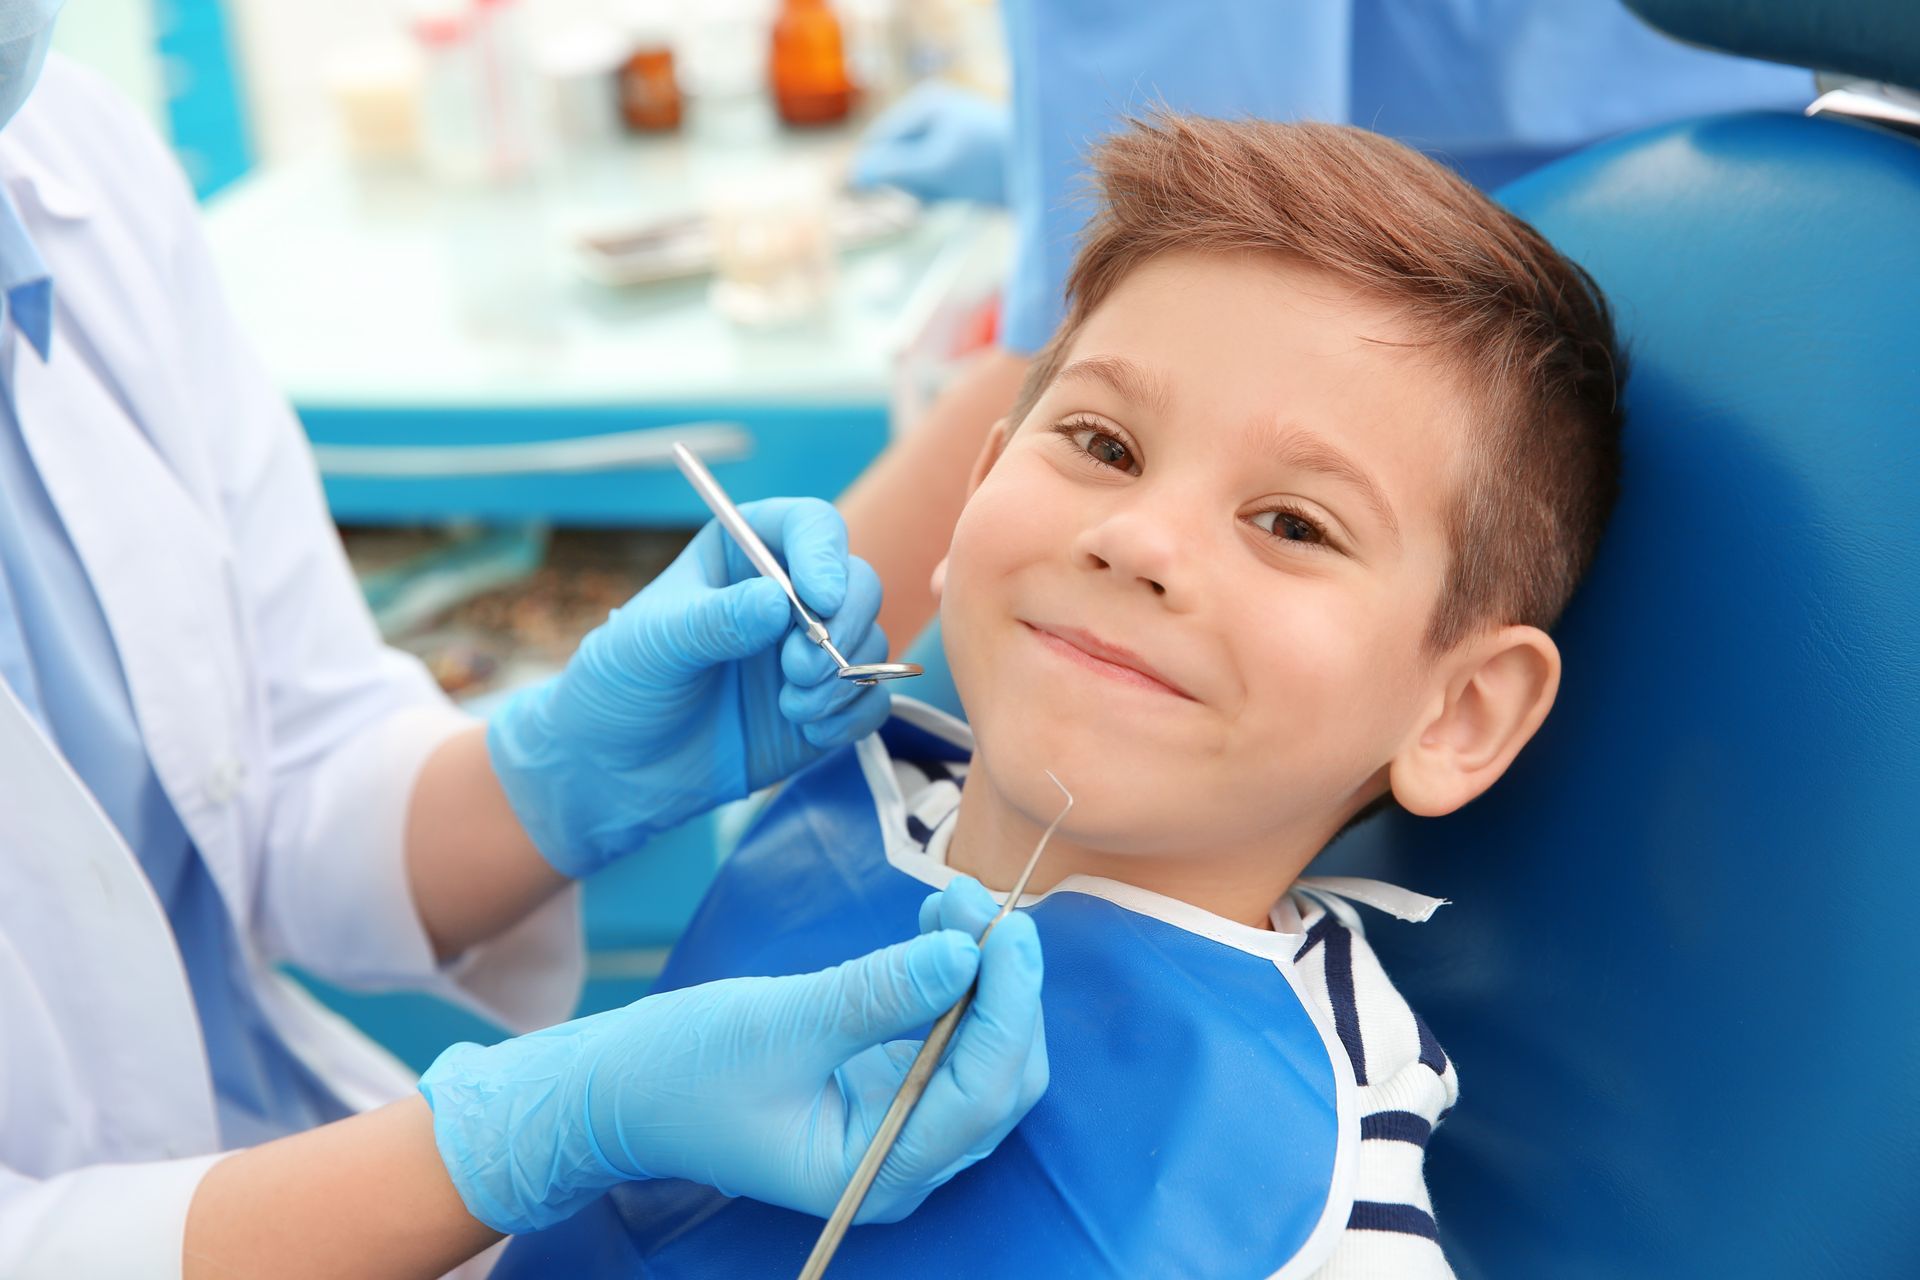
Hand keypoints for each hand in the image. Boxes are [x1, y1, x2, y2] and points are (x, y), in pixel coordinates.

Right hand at [418, 877, 1048, 1234]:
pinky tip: (938, 925)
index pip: (980, 1093)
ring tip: (956, 899)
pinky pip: (946, 1033)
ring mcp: (897, 1125)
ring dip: (980, 974)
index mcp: (876, 1173)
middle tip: (982, 904)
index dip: (1008, 1008)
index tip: (1009, 932)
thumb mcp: (780, 1024)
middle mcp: (901, 1160)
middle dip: (1002, 987)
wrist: (620, 1090)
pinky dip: (951, 979)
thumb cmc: (683, 1071)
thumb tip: (963, 953)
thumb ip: (876, 993)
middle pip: (999, 1077)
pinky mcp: (885, 1087)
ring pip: (982, 1051)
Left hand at [487, 498, 890, 876]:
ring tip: (790, 708)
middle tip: (797, 669)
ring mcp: (810, 651)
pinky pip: (872, 698)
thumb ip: (714, 621)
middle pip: (857, 582)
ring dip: (842, 677)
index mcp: (742, 554)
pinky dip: (852, 714)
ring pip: (871, 641)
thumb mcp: (653, 644)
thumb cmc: (623, 686)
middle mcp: (787, 595)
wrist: (618, 771)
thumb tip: (778, 603)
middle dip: (842, 626)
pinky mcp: (825, 705)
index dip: (825, 554)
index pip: (809, 526)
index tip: (819, 598)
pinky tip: (808, 731)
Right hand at [850, 82, 1011, 205]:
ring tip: (944, 196)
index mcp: (925, 104)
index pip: (879, 141)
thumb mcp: (935, 168)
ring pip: (913, 172)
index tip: (874, 201)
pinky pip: (932, 180)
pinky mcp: (959, 157)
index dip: (874, 172)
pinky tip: (948, 199)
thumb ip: (893, 169)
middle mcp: (934, 114)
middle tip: (921, 200)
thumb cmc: (991, 166)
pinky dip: (936, 193)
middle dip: (904, 183)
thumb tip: (854, 174)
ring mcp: (946, 134)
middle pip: (895, 157)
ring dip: (921, 191)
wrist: (1043, 173)